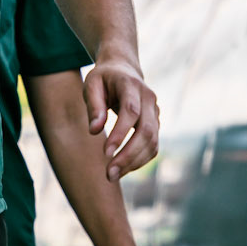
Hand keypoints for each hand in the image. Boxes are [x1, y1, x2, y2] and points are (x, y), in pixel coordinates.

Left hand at [83, 58, 159, 178]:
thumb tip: (94, 131)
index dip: (120, 133)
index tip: (105, 153)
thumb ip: (93, 106)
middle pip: (146, 130)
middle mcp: (149, 98)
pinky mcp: (155, 124)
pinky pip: (152, 146)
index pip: (131, 111)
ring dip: (134, 162)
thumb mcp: (91, 84)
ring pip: (152, 142)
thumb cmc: (103, 78)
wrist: (124, 69)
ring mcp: (155, 112)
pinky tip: (122, 169)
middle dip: (128, 155)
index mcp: (131, 85)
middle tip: (109, 173)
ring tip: (112, 175)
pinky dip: (139, 160)